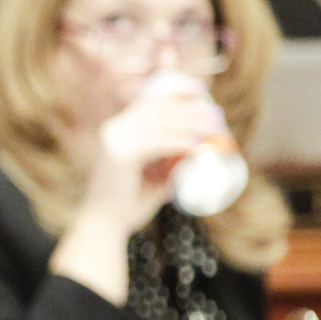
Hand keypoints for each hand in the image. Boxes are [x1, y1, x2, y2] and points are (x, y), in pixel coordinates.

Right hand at [83, 80, 223, 235]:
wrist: (103, 225)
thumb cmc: (126, 204)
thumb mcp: (149, 176)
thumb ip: (167, 166)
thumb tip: (195, 160)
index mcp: (116, 129)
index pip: (150, 101)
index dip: (177, 94)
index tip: (203, 94)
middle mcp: (113, 129)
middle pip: (159, 108)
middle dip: (191, 108)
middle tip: (217, 116)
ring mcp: (115, 140)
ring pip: (161, 123)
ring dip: (191, 123)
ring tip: (214, 129)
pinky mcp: (120, 154)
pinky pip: (157, 142)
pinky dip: (179, 142)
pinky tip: (196, 145)